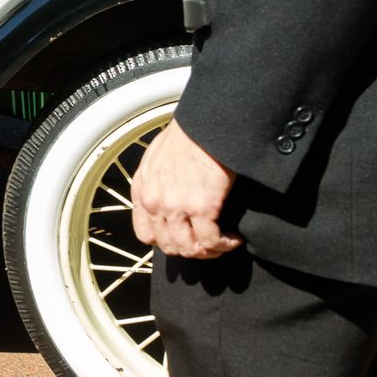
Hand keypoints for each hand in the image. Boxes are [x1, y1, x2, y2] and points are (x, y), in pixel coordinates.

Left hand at [132, 119, 241, 258]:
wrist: (204, 125)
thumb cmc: (186, 137)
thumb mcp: (156, 160)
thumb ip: (155, 184)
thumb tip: (166, 200)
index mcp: (142, 191)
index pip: (146, 235)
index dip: (167, 242)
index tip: (184, 239)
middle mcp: (155, 203)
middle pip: (170, 246)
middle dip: (192, 250)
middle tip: (209, 244)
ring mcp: (176, 207)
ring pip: (191, 249)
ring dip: (210, 250)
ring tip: (224, 242)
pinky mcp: (201, 207)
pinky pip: (212, 241)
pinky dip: (225, 244)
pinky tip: (234, 238)